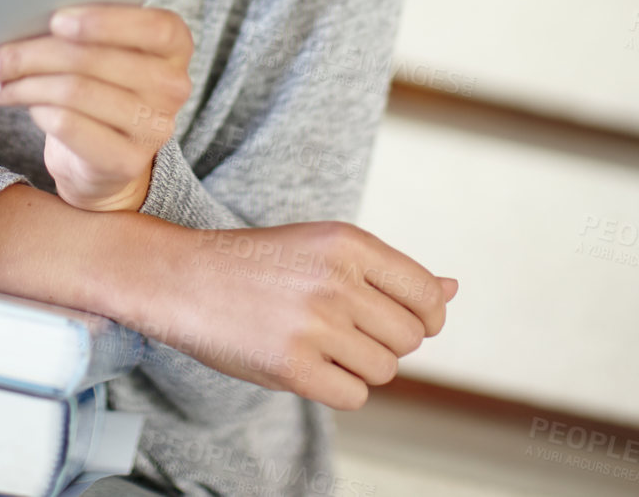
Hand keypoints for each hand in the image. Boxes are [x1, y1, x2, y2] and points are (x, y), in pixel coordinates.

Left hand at [0, 3, 193, 211]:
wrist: (104, 156)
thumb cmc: (100, 83)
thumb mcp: (104, 48)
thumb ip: (83, 28)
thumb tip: (20, 13)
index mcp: (174, 44)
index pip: (152, 27)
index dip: (104, 22)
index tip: (56, 20)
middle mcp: (174, 85)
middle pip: (93, 59)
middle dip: (31, 55)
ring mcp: (155, 127)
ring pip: (74, 92)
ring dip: (23, 84)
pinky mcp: (128, 161)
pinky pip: (68, 126)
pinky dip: (36, 109)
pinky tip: (19, 102)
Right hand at [138, 218, 457, 409]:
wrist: (186, 279)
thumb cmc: (262, 264)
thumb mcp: (327, 247)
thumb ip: (389, 271)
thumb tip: (453, 289)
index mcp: (349, 243)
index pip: (427, 295)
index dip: (427, 316)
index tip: (406, 320)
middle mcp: (337, 280)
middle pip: (409, 338)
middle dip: (387, 341)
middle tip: (347, 329)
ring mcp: (315, 325)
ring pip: (384, 370)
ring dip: (361, 366)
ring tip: (323, 343)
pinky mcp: (294, 368)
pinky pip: (354, 396)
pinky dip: (339, 388)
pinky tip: (309, 364)